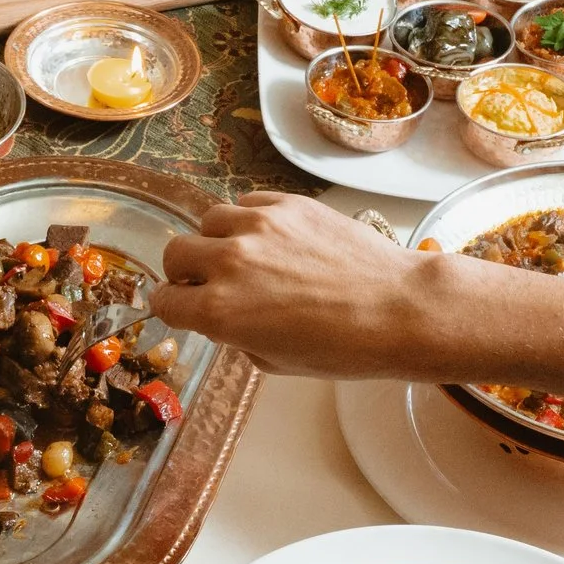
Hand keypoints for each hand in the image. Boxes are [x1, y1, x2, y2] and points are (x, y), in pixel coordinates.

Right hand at [157, 192, 497, 379]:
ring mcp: (258, 225)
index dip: (172, 307)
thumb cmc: (342, 349)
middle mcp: (229, 262)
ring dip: (214, 238)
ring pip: (208, 219)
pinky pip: (247, 202)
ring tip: (240, 254)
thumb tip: (225, 316)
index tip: (183, 307)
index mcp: (219, 312)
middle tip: (205, 281)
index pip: (165, 301)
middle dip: (184, 271)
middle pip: (176, 253)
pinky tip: (270, 237)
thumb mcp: (274, 361)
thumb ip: (235, 334)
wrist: (398, 309)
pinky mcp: (289, 203)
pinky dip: (248, 219)